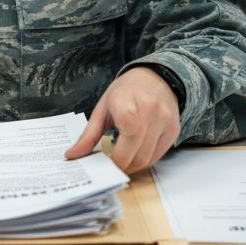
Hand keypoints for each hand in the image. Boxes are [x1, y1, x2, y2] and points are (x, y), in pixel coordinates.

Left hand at [64, 66, 179, 173]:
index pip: (128, 127)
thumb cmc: (125, 92)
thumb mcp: (102, 108)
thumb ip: (88, 134)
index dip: (116, 152)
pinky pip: (157, 156)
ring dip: (131, 166)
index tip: (104, 160)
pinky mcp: (174, 130)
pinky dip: (143, 161)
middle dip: (120, 165)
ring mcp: (165, 120)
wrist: (156, 78)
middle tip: (109, 165)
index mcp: (128, 99)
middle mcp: (151, 109)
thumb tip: (71, 156)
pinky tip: (134, 154)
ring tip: (121, 159)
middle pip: (136, 151)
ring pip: (147, 158)